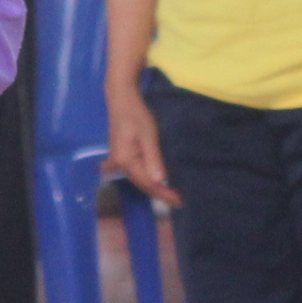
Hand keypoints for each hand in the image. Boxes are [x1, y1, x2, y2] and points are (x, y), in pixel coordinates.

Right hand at [105, 78, 178, 208]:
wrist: (121, 100)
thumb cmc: (136, 114)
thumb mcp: (148, 135)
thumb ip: (153, 158)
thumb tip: (160, 181)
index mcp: (126, 161)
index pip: (147, 183)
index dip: (164, 193)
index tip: (180, 201)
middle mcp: (121, 164)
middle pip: (142, 184)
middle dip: (160, 194)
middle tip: (180, 202)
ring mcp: (121, 160)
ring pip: (140, 180)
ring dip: (155, 189)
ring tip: (172, 196)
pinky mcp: (124, 155)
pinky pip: (138, 173)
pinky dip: (149, 180)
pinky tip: (159, 183)